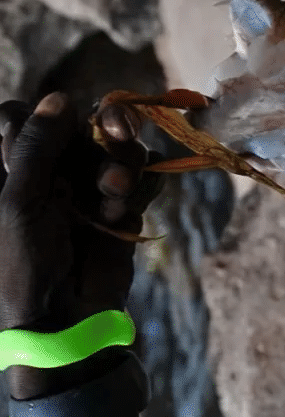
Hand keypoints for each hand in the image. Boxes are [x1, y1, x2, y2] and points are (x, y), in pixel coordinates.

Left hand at [0, 93, 161, 400]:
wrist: (66, 319)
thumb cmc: (22, 264)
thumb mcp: (18, 201)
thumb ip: (36, 148)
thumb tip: (59, 97)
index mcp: (9, 168)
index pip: (22, 116)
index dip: (41, 122)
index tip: (47, 142)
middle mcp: (47, 170)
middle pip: (79, 124)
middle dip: (103, 130)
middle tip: (120, 131)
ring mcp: (85, 186)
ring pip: (115, 147)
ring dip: (120, 166)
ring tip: (115, 193)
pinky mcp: (120, 204)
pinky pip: (140, 176)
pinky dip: (137, 190)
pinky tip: (121, 212)